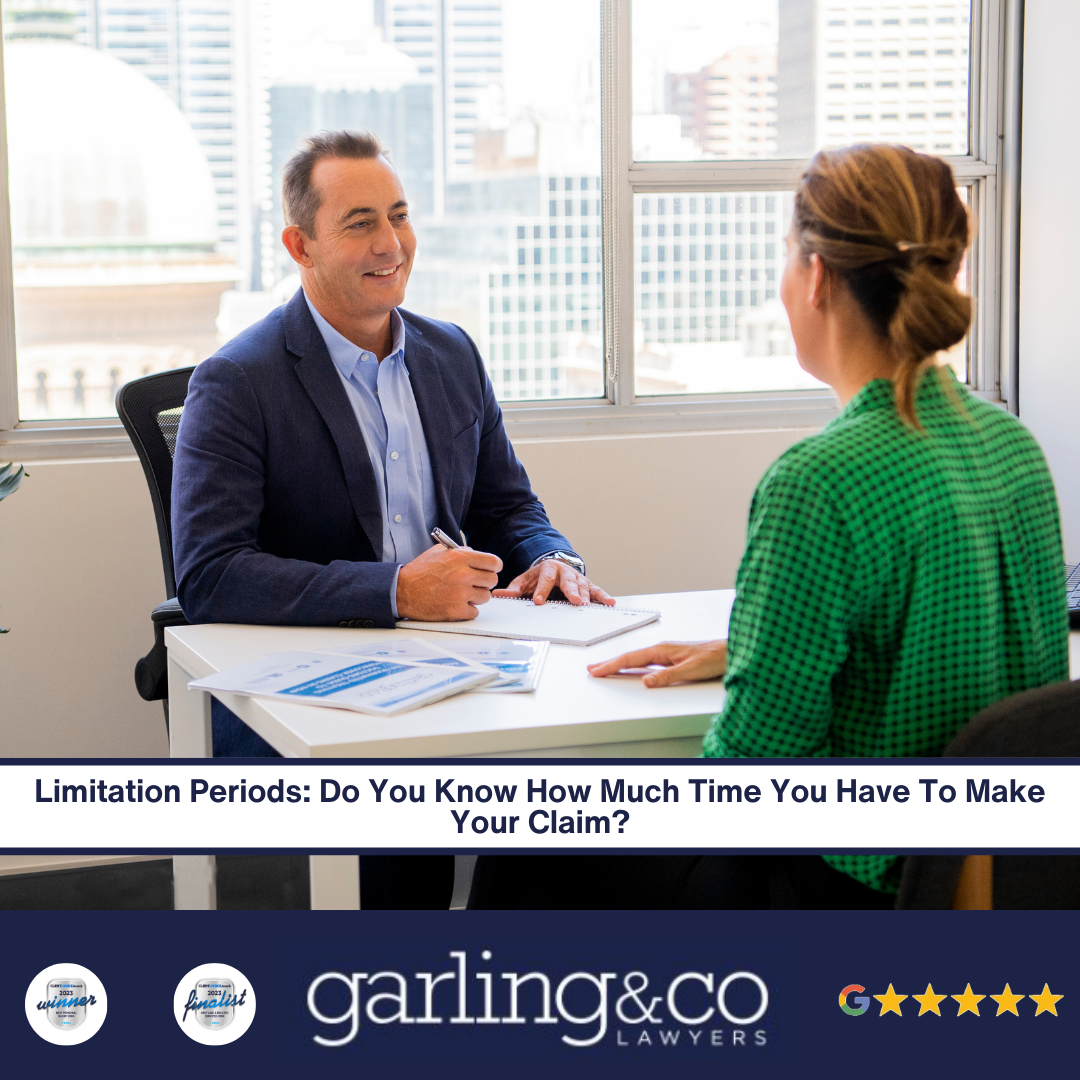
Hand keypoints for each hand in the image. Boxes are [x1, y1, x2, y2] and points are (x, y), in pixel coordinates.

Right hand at [396, 544, 501, 620]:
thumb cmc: (419, 572)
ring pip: (485, 597)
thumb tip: (476, 554)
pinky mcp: (456, 610)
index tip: (490, 570)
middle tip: (474, 584)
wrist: (401, 591)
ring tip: (461, 594)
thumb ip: (460, 551)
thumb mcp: (439, 552)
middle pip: (492, 580)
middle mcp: (463, 574)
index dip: (494, 567)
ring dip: (476, 597)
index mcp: (460, 557)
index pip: (494, 562)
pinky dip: (467, 610)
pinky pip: (475, 612)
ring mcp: (461, 594)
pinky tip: (455, 604)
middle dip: (484, 582)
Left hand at [494, 559, 614, 606]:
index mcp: (548, 569)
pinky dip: (604, 596)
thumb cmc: (538, 577)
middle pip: (568, 581)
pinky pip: (596, 590)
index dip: (542, 590)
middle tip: (574, 601)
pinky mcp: (586, 584)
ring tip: (589, 606)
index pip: (545, 579)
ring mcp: (577, 577)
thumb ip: (513, 589)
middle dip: (571, 591)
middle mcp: (565, 572)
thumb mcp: (524, 581)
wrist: (553, 567)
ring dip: (587, 596)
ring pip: (583, 585)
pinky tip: (611, 603)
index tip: (539, 601)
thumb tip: (497, 594)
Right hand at [587, 640, 726, 686]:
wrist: (729, 652)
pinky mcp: (671, 657)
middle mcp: (661, 649)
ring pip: (636, 658)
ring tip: (605, 667)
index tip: (597, 671)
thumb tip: (645, 682)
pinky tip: (631, 667)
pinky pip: (645, 660)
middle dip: (609, 663)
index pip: (630, 659)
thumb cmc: (713, 658)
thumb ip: (667, 677)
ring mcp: (666, 652)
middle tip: (592, 669)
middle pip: (629, 657)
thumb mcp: (690, 671)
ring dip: (619, 663)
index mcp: (662, 650)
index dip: (612, 666)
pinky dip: (632, 664)